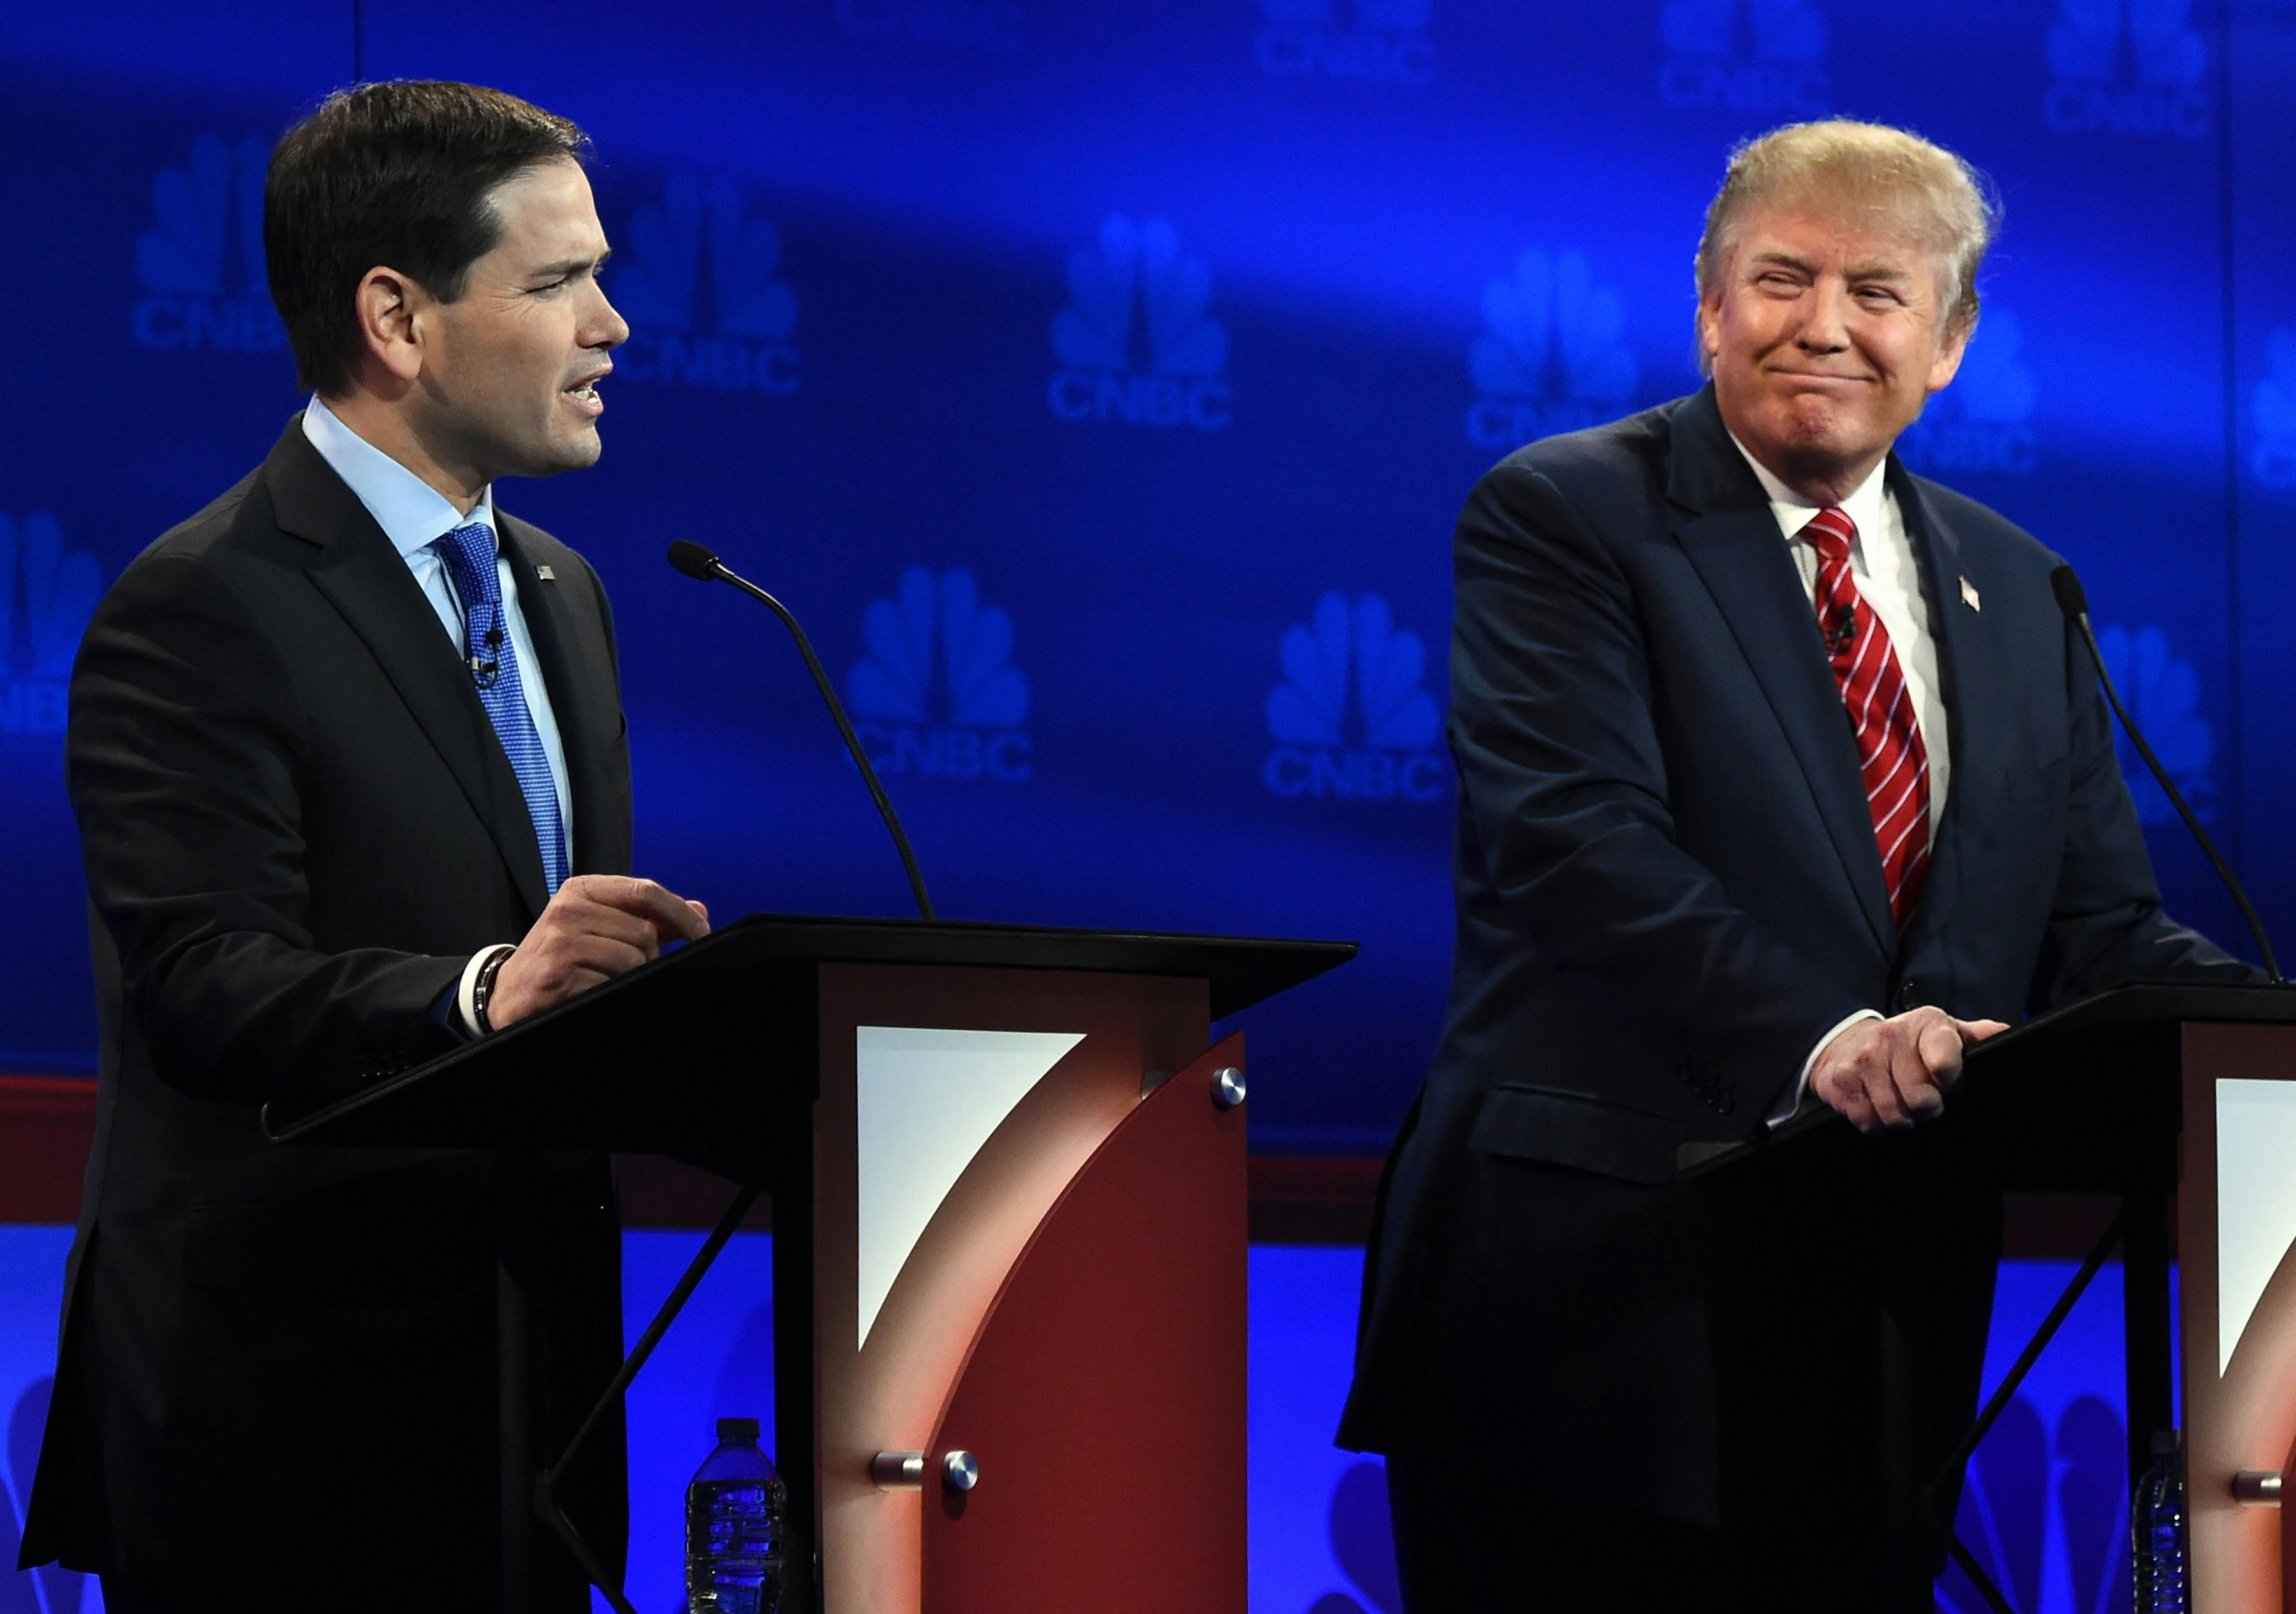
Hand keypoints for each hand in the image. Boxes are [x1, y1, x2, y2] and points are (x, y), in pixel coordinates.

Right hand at [487, 875, 709, 1028]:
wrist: (507, 993)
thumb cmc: (561, 956)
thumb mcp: (598, 926)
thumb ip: (647, 917)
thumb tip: (699, 911)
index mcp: (581, 890)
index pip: (646, 891)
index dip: (681, 914)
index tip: (702, 934)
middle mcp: (568, 910)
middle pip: (644, 932)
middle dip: (649, 956)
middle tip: (630, 968)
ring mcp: (560, 943)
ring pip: (633, 960)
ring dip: (630, 977)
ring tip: (606, 979)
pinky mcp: (557, 975)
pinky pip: (612, 985)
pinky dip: (611, 992)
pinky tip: (592, 992)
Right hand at [1808, 1008, 2007, 1132]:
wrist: (1848, 1044)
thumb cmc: (1909, 1045)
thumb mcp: (1945, 1034)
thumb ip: (1976, 1036)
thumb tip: (2007, 1034)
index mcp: (1926, 1024)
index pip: (1944, 1060)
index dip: (1950, 1081)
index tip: (1948, 1085)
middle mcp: (1891, 1036)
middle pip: (1921, 1100)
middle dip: (1928, 1108)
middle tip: (1925, 1101)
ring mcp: (1862, 1059)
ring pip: (1895, 1115)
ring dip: (1902, 1119)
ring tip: (1903, 1105)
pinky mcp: (1840, 1081)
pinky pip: (1868, 1121)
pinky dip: (1877, 1124)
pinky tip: (1879, 1108)